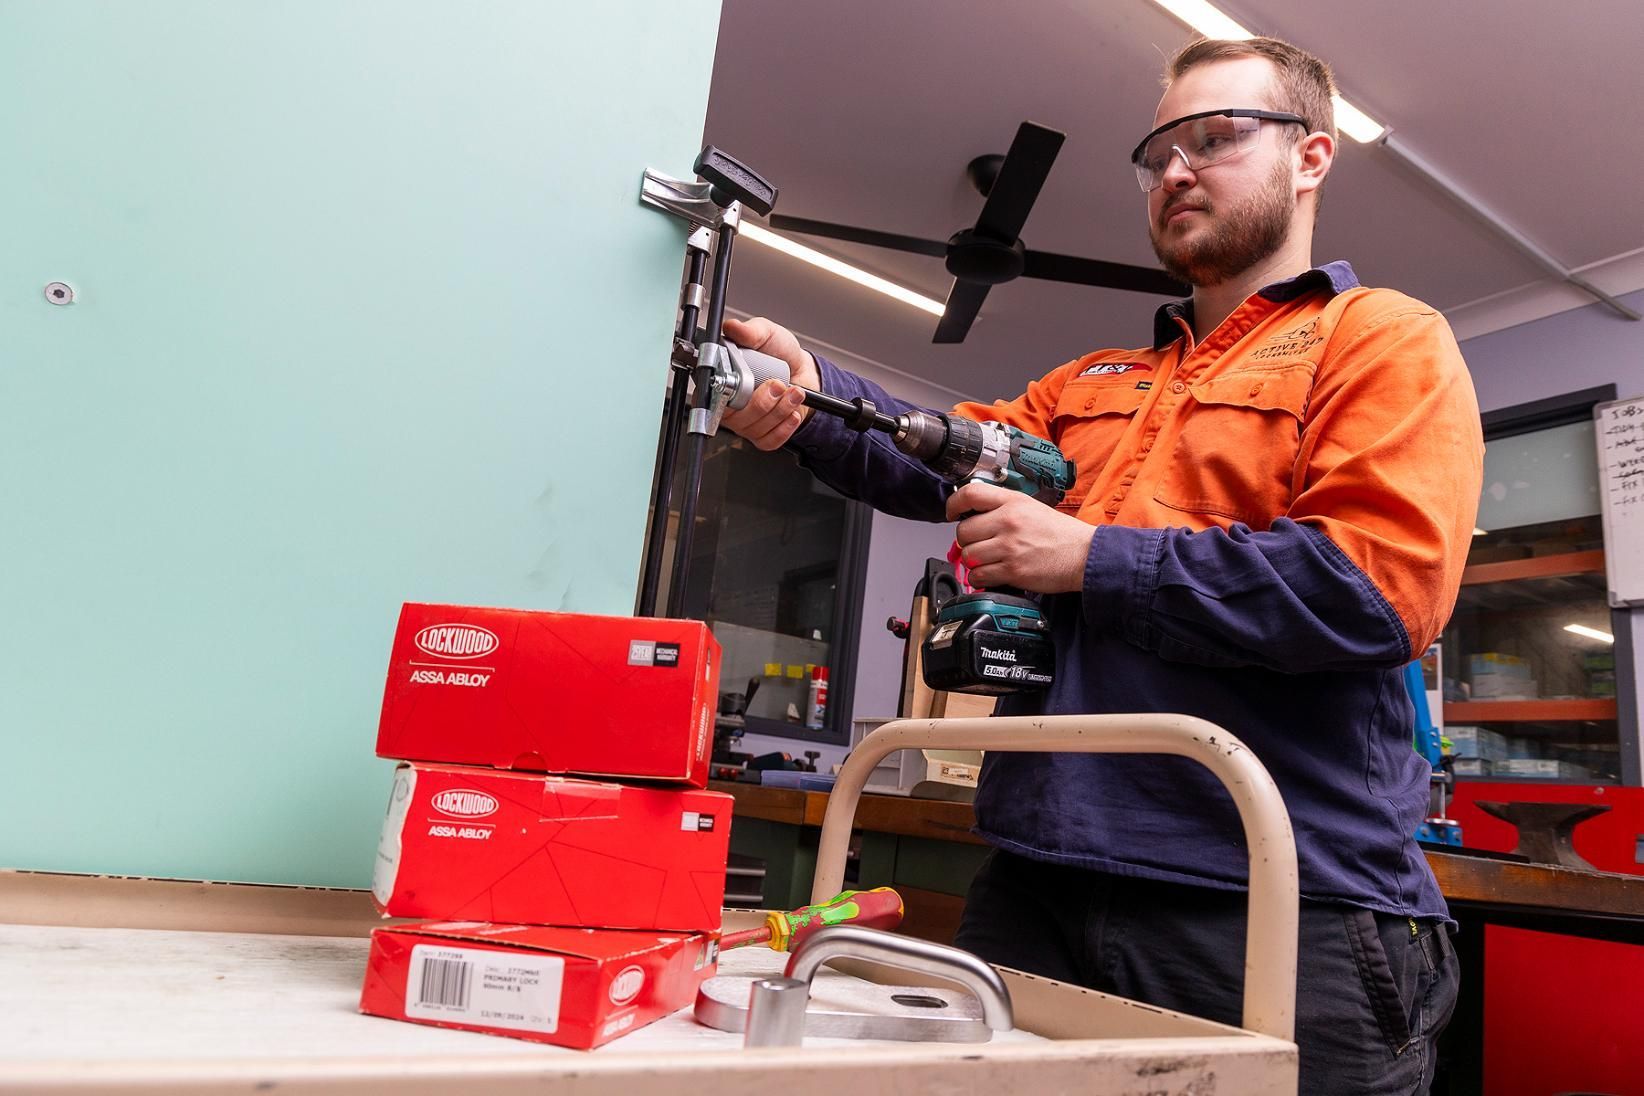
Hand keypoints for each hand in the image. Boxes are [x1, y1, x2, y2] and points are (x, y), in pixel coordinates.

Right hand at [720, 317, 819, 449]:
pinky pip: (770, 440)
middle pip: (737, 417)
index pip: (710, 397)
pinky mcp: (763, 436)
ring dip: (780, 410)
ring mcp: (746, 424)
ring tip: (793, 392)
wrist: (802, 370)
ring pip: (756, 428)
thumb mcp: (766, 333)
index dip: (727, 393)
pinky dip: (785, 426)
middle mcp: (730, 407)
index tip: (745, 384)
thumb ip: (750, 331)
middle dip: (762, 402)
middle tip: (778, 384)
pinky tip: (793, 411)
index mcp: (721, 382)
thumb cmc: (778, 353)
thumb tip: (732, 327)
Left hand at [946, 483, 1094, 594]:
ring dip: (974, 560)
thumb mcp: (1031, 507)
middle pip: (963, 530)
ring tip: (988, 559)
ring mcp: (1009, 547)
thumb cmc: (1060, 533)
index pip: (970, 494)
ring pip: (969, 555)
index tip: (952, 512)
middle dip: (967, 539)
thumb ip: (1003, 507)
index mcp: (1012, 502)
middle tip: (979, 542)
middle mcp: (1008, 522)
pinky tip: (992, 572)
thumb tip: (974, 513)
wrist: (1083, 555)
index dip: (954, 504)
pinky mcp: (1012, 570)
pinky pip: (978, 576)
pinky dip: (980, 577)